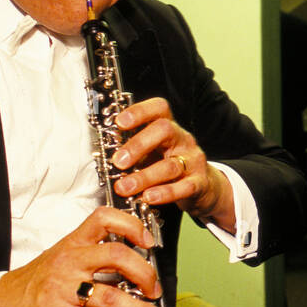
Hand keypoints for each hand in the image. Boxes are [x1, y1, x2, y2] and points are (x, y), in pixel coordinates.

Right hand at [0, 207, 172, 306]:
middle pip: (117, 256)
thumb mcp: (63, 257)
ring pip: (110, 297)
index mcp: (73, 244)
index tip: (149, 242)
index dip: (131, 226)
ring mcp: (61, 289)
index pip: (103, 219)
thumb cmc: (37, 282)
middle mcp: (69, 262)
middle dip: (145, 274)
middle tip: (156, 290)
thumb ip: (95, 256)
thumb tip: (136, 266)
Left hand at [108, 97, 234, 232]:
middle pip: (164, 130)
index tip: (119, 122)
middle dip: (138, 145)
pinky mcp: (200, 183)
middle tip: (118, 162)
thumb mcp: (153, 152)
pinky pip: (184, 187)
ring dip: (144, 177)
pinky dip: (164, 193)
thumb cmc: (169, 165)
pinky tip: (148, 198)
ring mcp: (193, 161)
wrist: (204, 187)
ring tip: (125, 187)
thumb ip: (132, 150)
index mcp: (169, 128)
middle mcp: (183, 139)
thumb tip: (102, 153)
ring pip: (170, 165)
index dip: (139, 111)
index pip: (159, 108)